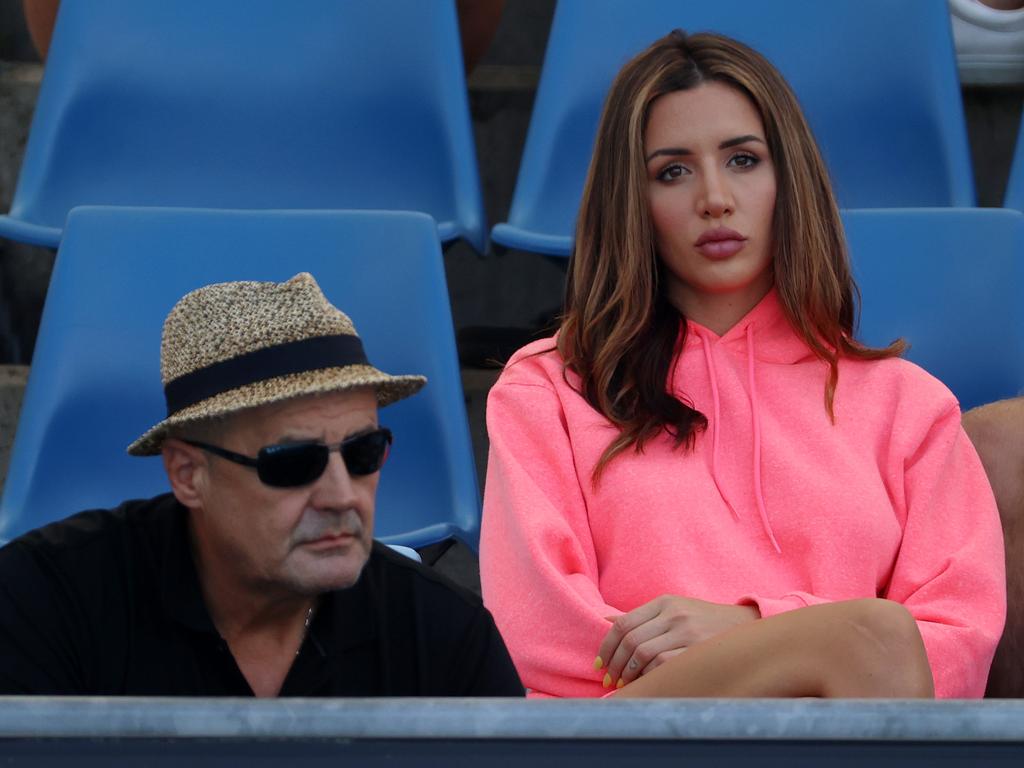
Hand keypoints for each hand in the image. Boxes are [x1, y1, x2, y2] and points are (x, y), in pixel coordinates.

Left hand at [596, 595, 759, 688]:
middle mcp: (674, 615)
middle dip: (615, 664)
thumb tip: (607, 622)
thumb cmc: (705, 621)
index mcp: (664, 602)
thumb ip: (642, 617)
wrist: (747, 626)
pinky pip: (664, 665)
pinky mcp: (699, 651)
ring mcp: (688, 632)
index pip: (623, 624)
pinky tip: (646, 684)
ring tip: (626, 684)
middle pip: (630, 641)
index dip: (606, 646)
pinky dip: (649, 677)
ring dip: (629, 674)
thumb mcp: (674, 609)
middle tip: (610, 679)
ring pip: (643, 654)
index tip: (600, 663)